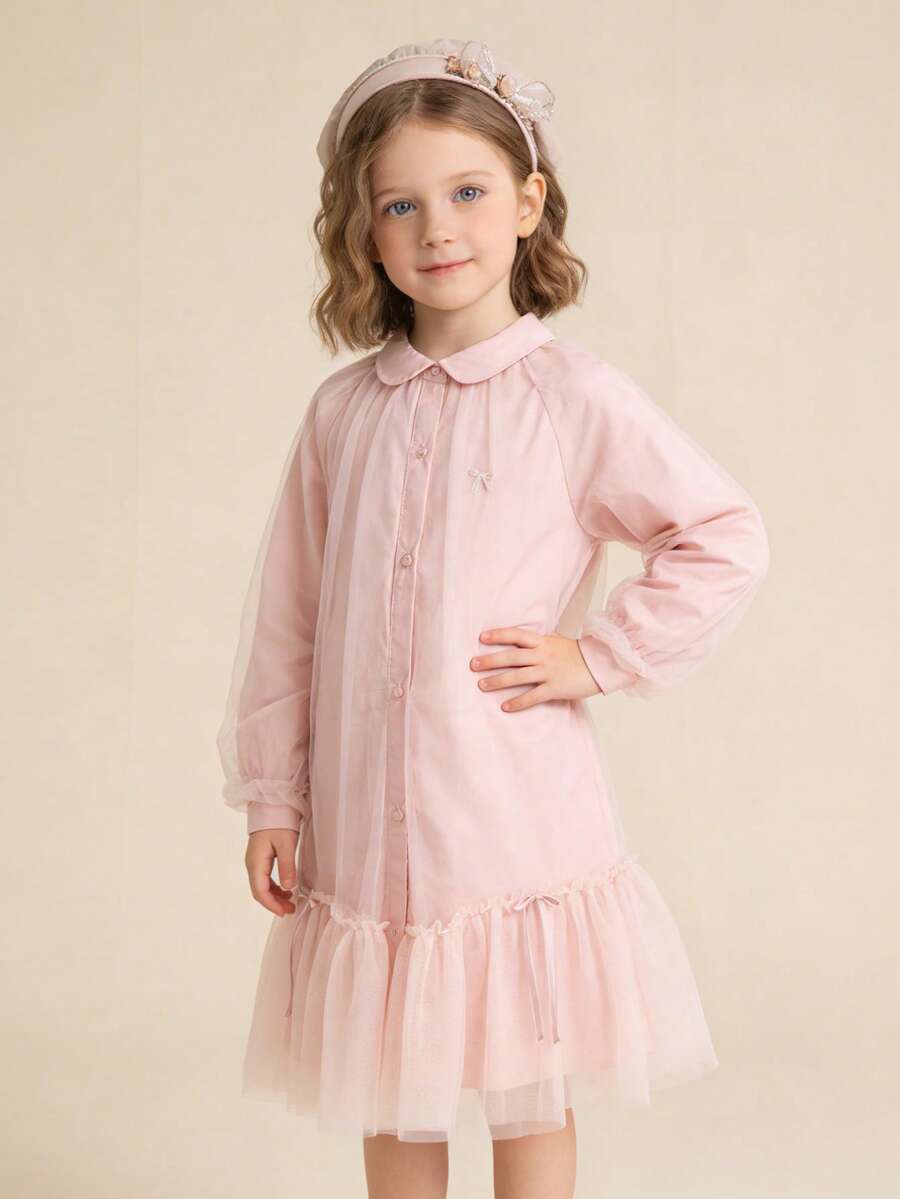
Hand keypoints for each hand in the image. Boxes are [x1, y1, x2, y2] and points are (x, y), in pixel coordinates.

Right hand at [245, 828, 299, 915]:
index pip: (260, 891)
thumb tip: (289, 888)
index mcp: (255, 862)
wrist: (272, 805)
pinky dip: (275, 887)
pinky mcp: (260, 858)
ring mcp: (255, 861)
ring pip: (262, 886)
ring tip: (290, 902)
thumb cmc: (279, 821)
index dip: (272, 905)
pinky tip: (286, 889)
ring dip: (274, 896)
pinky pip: (265, 878)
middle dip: (274, 903)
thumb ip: (287, 866)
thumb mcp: (286, 844)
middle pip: (259, 891)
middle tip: (291, 910)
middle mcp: (252, 864)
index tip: (285, 912)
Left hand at [470, 626, 601, 710]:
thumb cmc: (578, 653)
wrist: (601, 664)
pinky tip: (505, 707)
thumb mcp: (558, 641)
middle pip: (511, 656)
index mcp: (543, 642)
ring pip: (518, 676)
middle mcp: (543, 655)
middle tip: (473, 665)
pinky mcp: (555, 688)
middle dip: (490, 660)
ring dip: (498, 681)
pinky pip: (532, 696)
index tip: (481, 637)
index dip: (499, 635)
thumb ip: (540, 640)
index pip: (517, 635)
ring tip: (482, 685)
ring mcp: (548, 672)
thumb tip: (523, 637)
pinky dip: (518, 702)